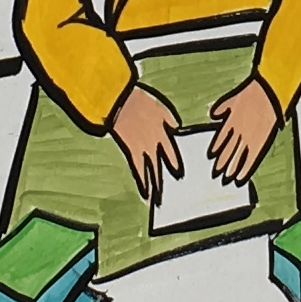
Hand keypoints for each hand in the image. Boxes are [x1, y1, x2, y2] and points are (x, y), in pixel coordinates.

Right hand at [107, 85, 179, 204]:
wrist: (121, 102)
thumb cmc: (137, 101)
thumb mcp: (158, 107)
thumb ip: (168, 118)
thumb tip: (175, 127)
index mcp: (163, 132)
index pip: (171, 151)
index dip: (174, 162)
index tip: (179, 173)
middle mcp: (156, 143)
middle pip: (162, 164)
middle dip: (166, 179)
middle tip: (174, 195)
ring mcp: (145, 149)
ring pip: (152, 171)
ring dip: (156, 186)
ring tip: (160, 200)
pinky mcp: (132, 151)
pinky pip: (139, 171)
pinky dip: (143, 183)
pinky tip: (146, 195)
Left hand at [206, 77, 281, 184]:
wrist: (267, 94)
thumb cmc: (253, 93)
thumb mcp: (233, 98)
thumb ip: (221, 107)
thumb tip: (213, 115)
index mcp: (231, 122)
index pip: (221, 138)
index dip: (216, 147)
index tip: (211, 156)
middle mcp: (237, 132)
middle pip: (227, 151)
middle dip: (221, 162)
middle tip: (215, 173)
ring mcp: (248, 139)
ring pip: (237, 158)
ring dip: (231, 169)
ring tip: (226, 179)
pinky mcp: (259, 143)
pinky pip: (251, 160)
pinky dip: (245, 170)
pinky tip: (239, 179)